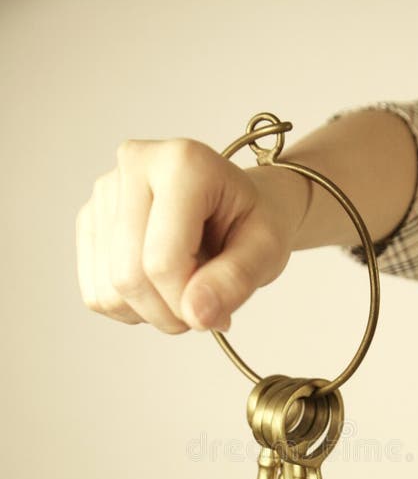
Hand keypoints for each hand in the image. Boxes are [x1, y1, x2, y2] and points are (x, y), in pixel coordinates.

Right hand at [75, 138, 309, 332]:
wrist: (239, 204)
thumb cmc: (255, 221)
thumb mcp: (267, 252)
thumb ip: (235, 281)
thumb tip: (196, 315)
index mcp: (182, 163)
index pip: (162, 262)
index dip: (189, 305)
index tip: (220, 310)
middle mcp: (134, 164)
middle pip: (129, 277)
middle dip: (168, 313)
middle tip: (202, 308)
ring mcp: (105, 191)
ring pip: (109, 291)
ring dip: (150, 313)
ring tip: (184, 290)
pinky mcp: (90, 218)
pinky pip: (96, 292)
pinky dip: (130, 307)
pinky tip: (159, 288)